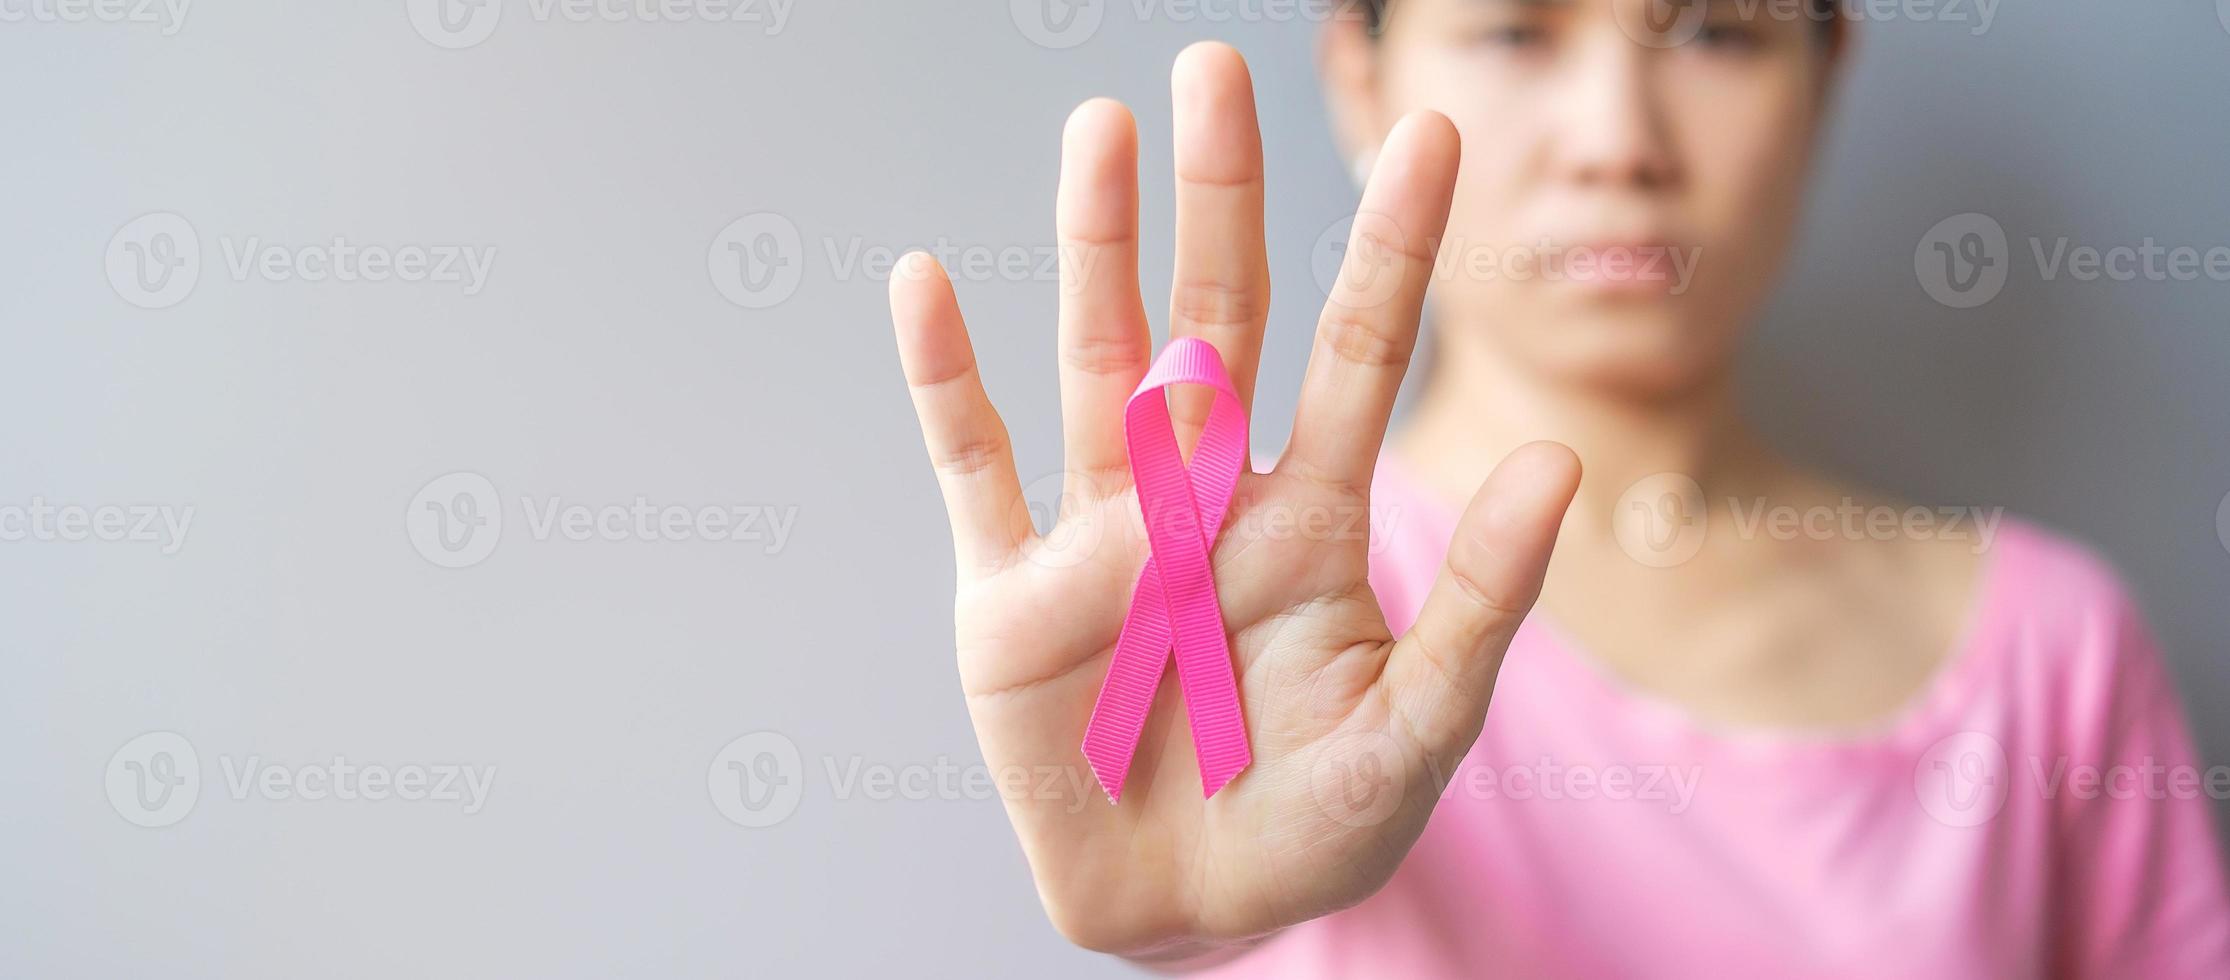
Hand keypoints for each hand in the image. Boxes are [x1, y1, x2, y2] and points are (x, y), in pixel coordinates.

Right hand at [888, 43, 1578, 956]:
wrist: (1188, 914)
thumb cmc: (1316, 824)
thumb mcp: (1419, 728)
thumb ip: (1484, 600)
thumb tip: (1557, 459)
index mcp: (1308, 522)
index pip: (1355, 354)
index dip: (1391, 247)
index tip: (1427, 135)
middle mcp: (1202, 501)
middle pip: (1213, 321)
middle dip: (1218, 201)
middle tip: (1214, 73)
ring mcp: (1100, 539)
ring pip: (1093, 365)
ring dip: (1092, 252)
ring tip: (1098, 133)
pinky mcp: (1007, 599)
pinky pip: (971, 471)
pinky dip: (943, 382)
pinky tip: (924, 283)